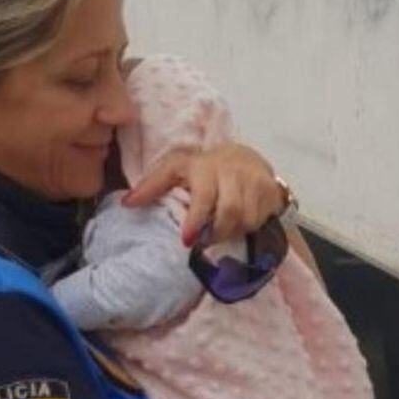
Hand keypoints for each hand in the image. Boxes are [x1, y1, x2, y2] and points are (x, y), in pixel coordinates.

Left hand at [123, 141, 288, 245]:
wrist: (243, 156)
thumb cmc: (202, 169)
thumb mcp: (175, 171)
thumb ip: (152, 186)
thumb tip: (126, 203)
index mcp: (203, 166)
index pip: (203, 196)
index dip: (196, 220)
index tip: (188, 241)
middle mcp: (231, 170)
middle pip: (230, 211)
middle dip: (217, 233)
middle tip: (207, 242)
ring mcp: (254, 179)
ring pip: (246, 218)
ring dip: (233, 231)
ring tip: (222, 230)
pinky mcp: (271, 189)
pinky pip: (261, 218)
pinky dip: (249, 227)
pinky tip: (240, 222)